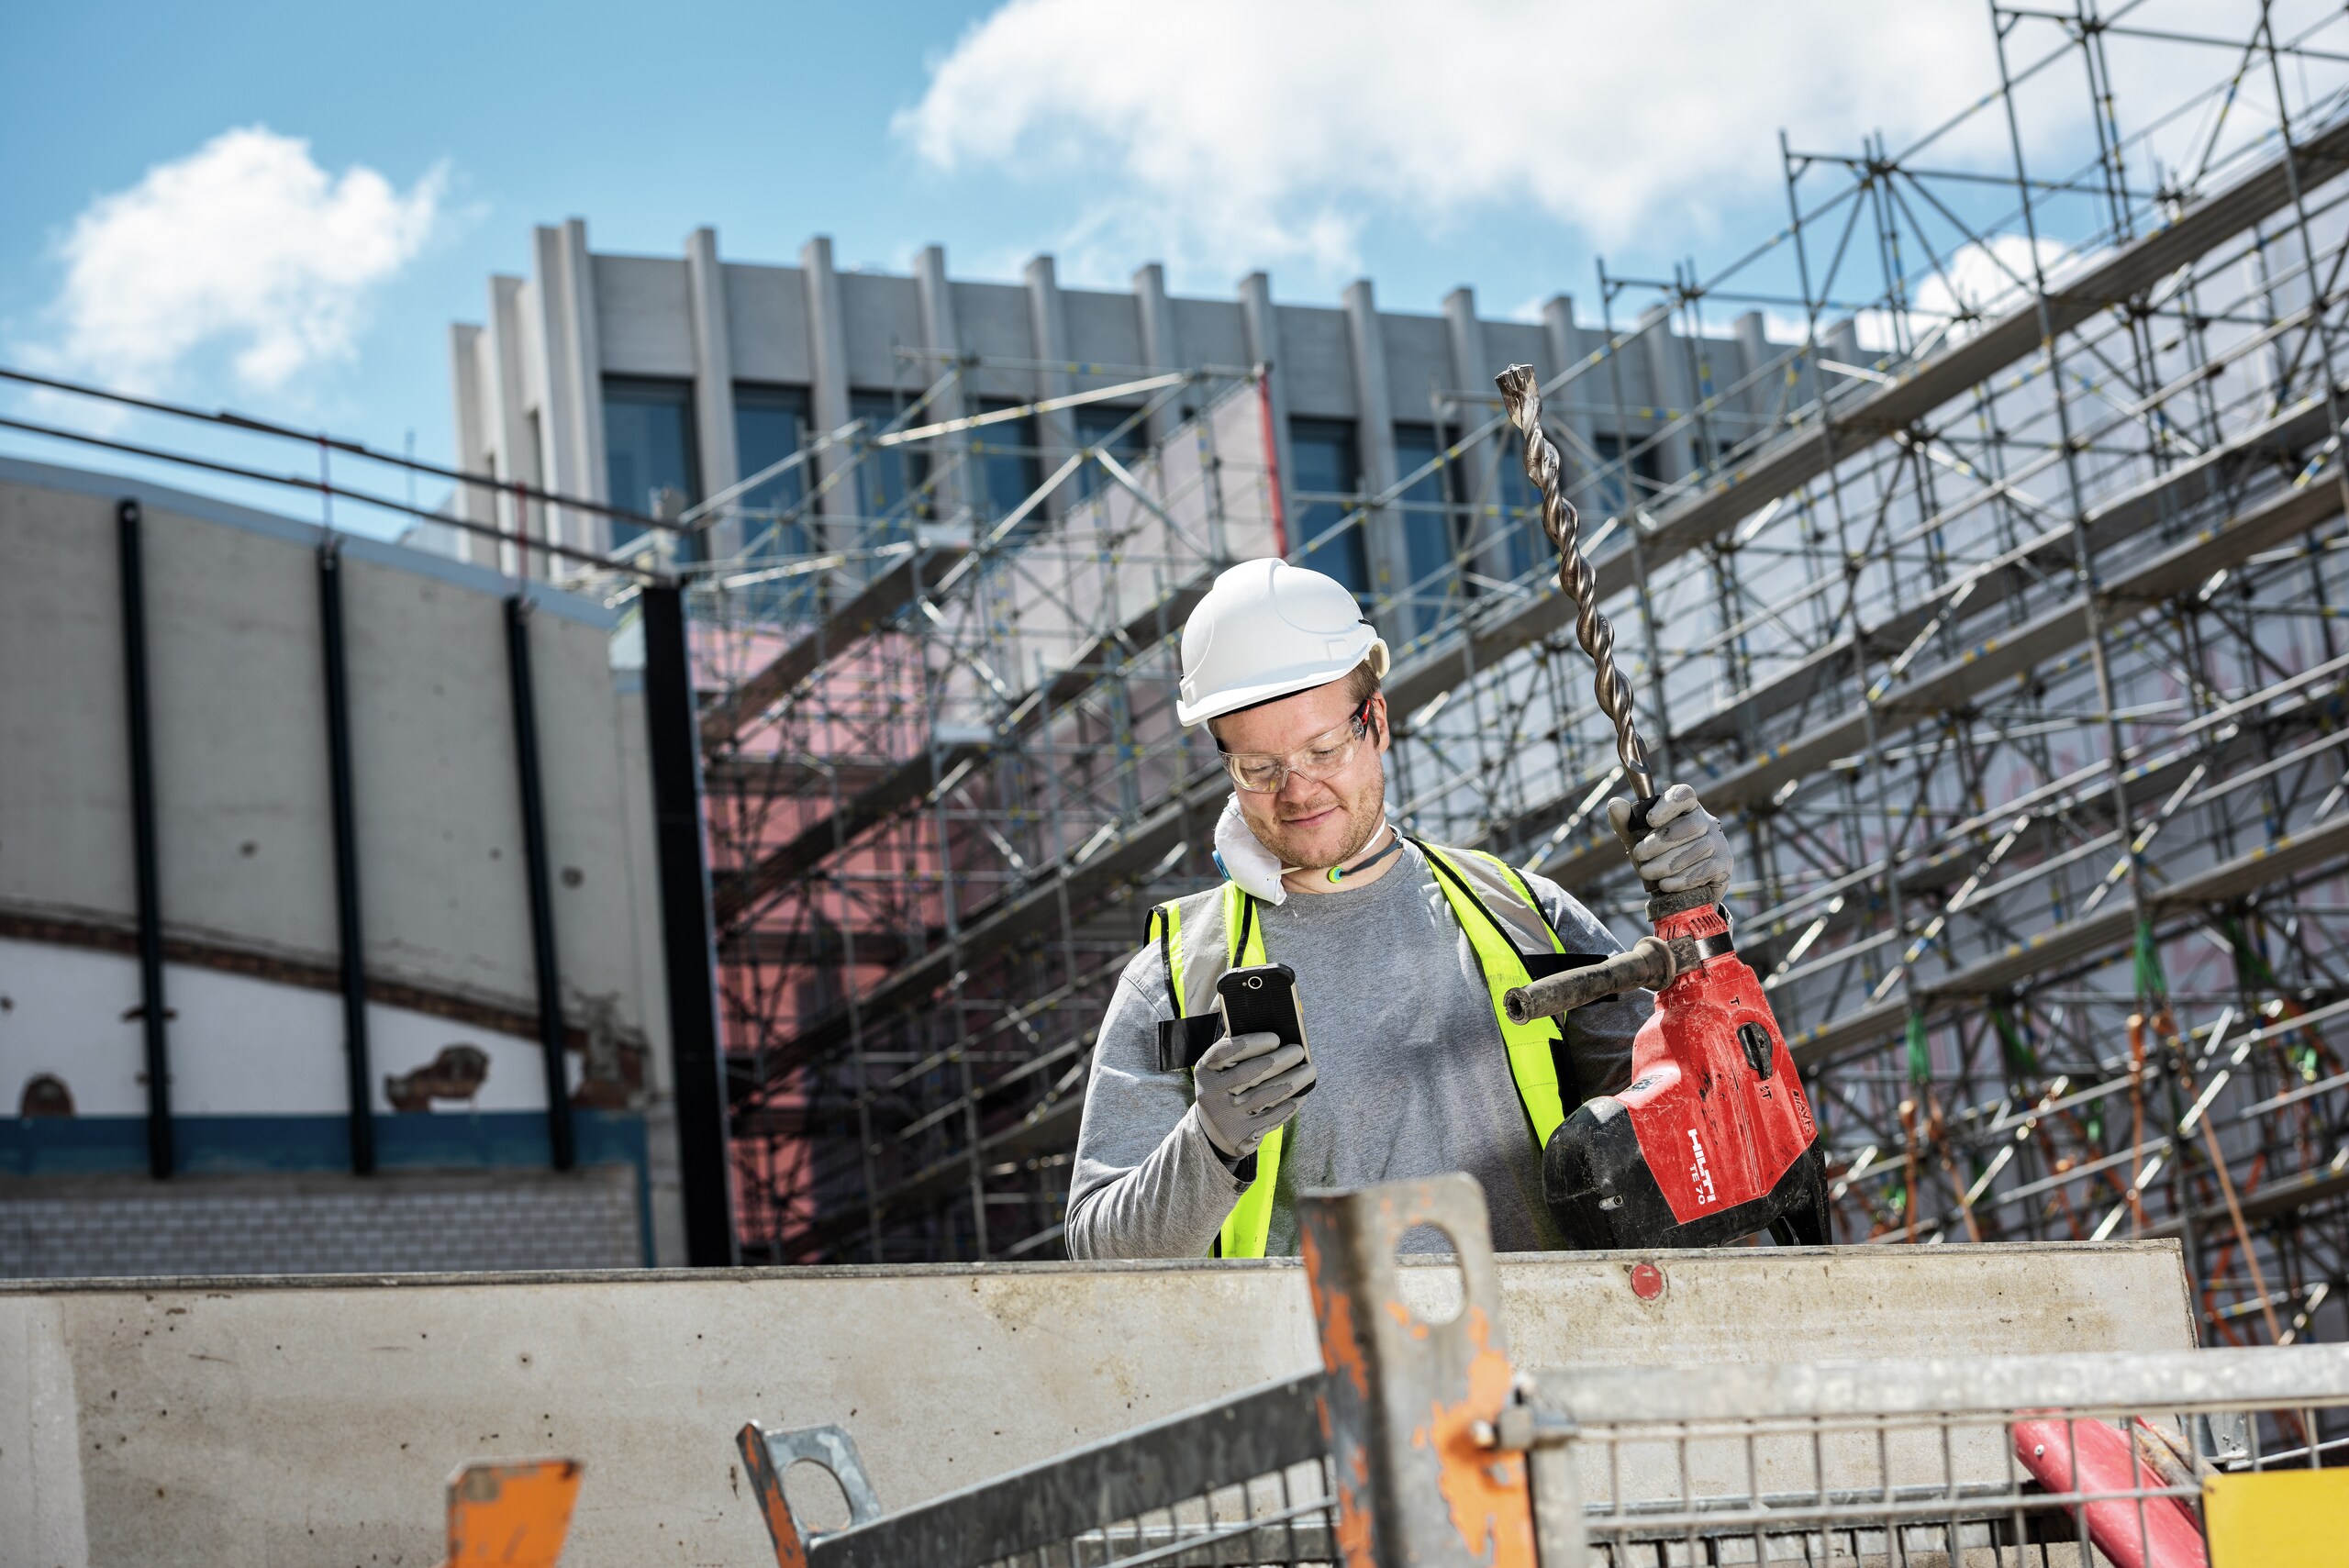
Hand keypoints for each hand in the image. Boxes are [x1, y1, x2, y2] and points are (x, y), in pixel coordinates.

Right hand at [1191, 1030, 1315, 1159]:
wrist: (1215, 1131)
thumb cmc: (1225, 1087)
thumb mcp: (1219, 1069)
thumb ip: (1234, 1047)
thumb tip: (1264, 1023)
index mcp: (1205, 1071)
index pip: (1224, 1052)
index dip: (1251, 1043)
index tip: (1275, 1038)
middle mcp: (1211, 1095)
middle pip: (1249, 1074)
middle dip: (1279, 1060)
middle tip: (1299, 1051)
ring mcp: (1226, 1117)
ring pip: (1265, 1096)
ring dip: (1293, 1081)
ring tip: (1310, 1070)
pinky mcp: (1243, 1135)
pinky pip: (1272, 1117)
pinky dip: (1290, 1104)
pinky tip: (1302, 1093)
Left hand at [1607, 783, 1733, 893]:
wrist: (1678, 889)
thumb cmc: (1656, 855)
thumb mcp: (1636, 839)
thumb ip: (1625, 822)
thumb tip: (1615, 803)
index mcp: (1686, 808)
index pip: (1685, 794)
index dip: (1669, 804)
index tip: (1650, 820)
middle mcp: (1706, 821)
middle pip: (1691, 825)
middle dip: (1660, 842)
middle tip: (1639, 855)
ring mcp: (1718, 843)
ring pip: (1697, 849)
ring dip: (1667, 863)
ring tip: (1647, 872)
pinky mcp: (1724, 865)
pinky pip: (1705, 870)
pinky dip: (1682, 879)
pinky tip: (1665, 885)